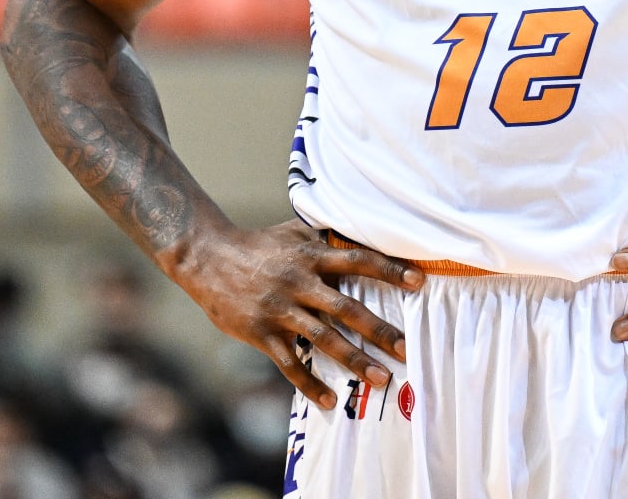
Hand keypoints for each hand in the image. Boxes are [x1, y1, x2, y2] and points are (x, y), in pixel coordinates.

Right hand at [175, 219, 421, 408]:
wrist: (208, 258)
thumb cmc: (258, 244)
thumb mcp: (294, 231)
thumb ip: (326, 236)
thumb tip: (362, 227)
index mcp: (312, 256)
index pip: (358, 261)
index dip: (389, 270)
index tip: (419, 281)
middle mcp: (300, 282)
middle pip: (347, 308)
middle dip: (379, 330)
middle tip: (407, 349)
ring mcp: (281, 310)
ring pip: (323, 339)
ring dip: (354, 361)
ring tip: (381, 378)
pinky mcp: (262, 333)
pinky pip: (290, 364)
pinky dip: (309, 384)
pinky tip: (329, 400)